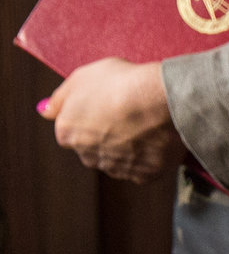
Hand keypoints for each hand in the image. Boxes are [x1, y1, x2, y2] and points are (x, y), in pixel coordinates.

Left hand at [42, 58, 184, 181]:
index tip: (108, 108)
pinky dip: (150, 159)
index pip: (73, 132)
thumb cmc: (119, 82)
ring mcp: (116, 167)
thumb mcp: (81, 78)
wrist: (159, 98)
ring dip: (128, 150)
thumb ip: (60, 98)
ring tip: (146, 127)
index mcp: (67, 132)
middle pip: (94, 150)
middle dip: (107, 139)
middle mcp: (87, 155)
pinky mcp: (143, 175)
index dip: (91, 119)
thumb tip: (43, 112)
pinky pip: (144, 170)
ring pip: (119, 162)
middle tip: (127, 118)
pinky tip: (157, 139)